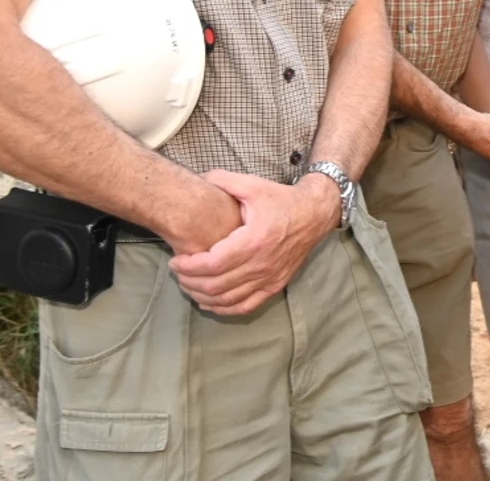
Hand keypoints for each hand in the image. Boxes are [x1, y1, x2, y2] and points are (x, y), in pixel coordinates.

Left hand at [168, 170, 340, 314]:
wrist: (315, 214)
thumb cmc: (282, 200)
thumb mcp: (253, 185)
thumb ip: (223, 181)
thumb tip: (197, 180)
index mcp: (254, 240)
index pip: (212, 264)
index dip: (188, 267)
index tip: (175, 260)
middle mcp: (262, 264)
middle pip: (215, 285)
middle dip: (189, 281)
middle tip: (177, 272)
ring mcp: (270, 277)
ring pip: (227, 299)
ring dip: (202, 296)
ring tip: (188, 284)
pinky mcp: (276, 285)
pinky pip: (245, 307)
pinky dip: (223, 309)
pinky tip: (209, 302)